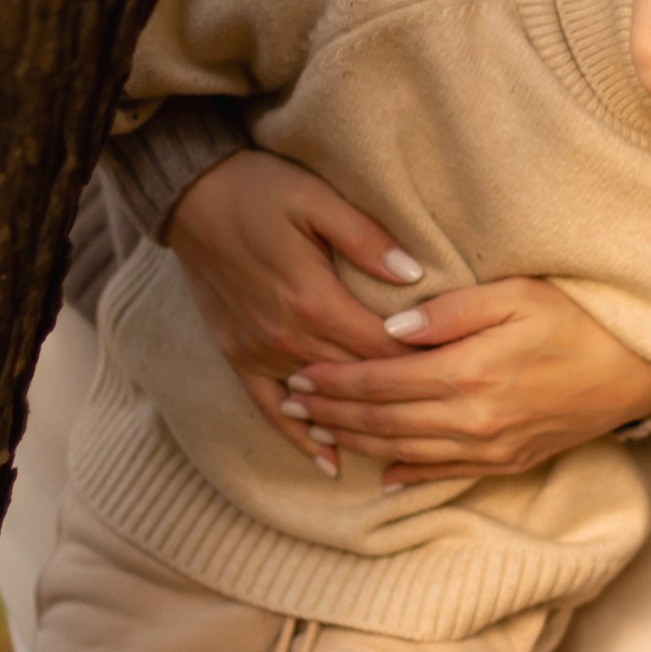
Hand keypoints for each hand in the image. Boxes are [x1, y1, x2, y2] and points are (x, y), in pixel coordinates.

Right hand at [164, 148, 429, 472]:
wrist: (190, 196)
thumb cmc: (259, 189)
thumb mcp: (316, 199)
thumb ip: (366, 239)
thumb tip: (413, 275)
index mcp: (314, 299)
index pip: (383, 347)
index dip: (424, 362)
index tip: (460, 373)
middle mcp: (287, 336)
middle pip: (359, 379)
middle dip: (403, 396)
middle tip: (448, 412)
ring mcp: (259, 351)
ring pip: (321, 400)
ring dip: (360, 420)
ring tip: (406, 442)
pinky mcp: (238, 356)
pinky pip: (270, 408)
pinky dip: (300, 437)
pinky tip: (329, 462)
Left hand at [286, 274, 650, 483]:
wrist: (641, 366)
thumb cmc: (580, 317)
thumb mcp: (517, 294)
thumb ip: (451, 311)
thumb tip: (393, 328)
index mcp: (470, 374)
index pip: (382, 381)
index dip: (335, 380)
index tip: (298, 373)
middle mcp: (474, 420)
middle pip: (384, 420)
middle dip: (331, 412)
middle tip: (288, 402)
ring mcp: (492, 447)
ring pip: (405, 452)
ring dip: (356, 442)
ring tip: (317, 430)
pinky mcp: (510, 461)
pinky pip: (445, 474)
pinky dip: (406, 475)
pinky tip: (380, 476)